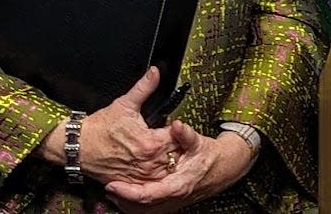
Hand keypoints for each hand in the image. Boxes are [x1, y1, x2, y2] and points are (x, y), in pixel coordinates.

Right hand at [78, 67, 175, 184]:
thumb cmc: (99, 127)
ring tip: (164, 152)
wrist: (77, 146)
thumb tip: (156, 72)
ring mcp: (139, 175)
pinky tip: (153, 165)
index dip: (180, 130)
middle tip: (171, 138)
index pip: (179, 138)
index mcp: (150, 142)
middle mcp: (147, 162)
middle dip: (177, 147)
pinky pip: (151, 183)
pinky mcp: (131, 183)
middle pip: (175, 156)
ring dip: (168, 162)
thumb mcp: (124, 104)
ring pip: (166, 172)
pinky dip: (155, 175)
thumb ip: (144, 87)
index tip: (176, 125)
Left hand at [106, 120, 253, 211]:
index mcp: (178, 185)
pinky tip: (124, 195)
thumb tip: (177, 125)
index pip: (148, 195)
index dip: (128, 192)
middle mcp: (173, 199)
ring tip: (113, 190)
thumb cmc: (208, 155)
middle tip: (108, 186)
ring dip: (125, 203)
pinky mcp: (169, 204)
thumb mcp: (199, 142)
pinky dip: (133, 205)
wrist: (223, 169)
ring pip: (142, 212)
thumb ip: (186, 135)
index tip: (112, 184)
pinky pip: (146, 210)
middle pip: (140, 207)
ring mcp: (171, 204)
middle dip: (121, 198)